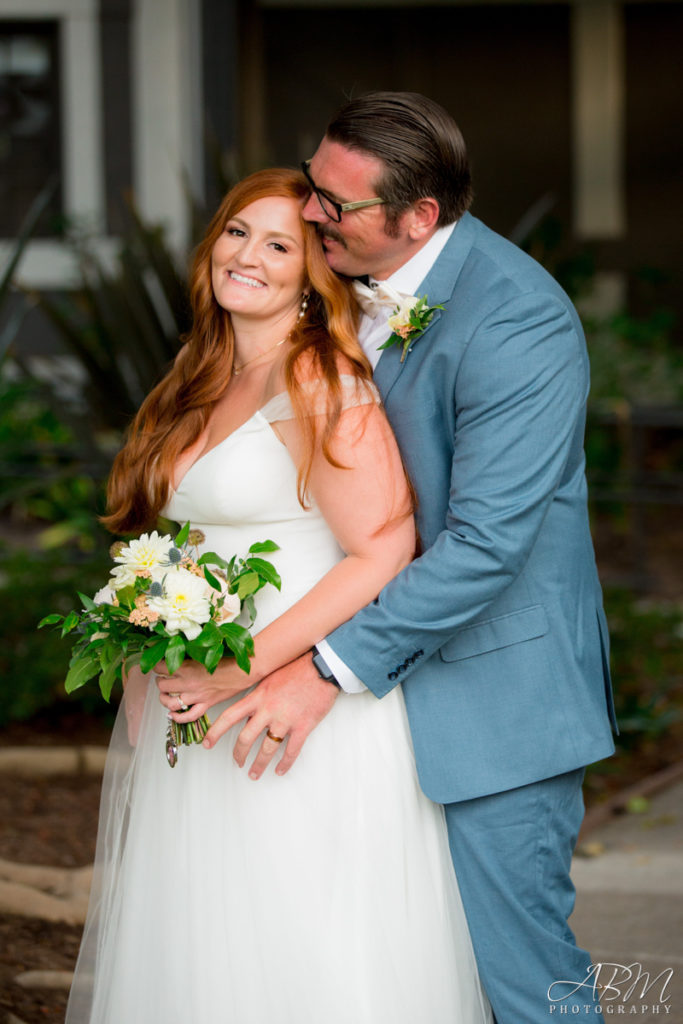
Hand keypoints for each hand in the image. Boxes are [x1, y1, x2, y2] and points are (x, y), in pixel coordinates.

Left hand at [156, 657, 253, 722]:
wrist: (245, 668)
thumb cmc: (229, 657)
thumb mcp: (205, 651)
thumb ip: (189, 653)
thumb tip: (178, 651)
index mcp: (188, 666)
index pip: (161, 667)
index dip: (156, 666)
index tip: (157, 664)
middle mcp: (189, 682)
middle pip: (162, 686)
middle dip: (159, 682)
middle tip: (162, 678)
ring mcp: (197, 695)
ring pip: (170, 703)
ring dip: (164, 699)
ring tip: (164, 695)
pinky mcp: (206, 704)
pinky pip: (188, 716)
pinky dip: (178, 718)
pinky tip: (173, 715)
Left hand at [202, 652, 338, 778]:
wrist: (321, 667)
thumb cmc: (295, 668)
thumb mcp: (268, 678)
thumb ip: (256, 694)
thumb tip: (244, 707)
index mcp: (258, 697)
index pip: (229, 717)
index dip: (215, 732)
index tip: (206, 743)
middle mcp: (268, 710)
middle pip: (245, 738)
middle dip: (238, 754)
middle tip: (237, 763)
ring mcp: (286, 719)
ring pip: (267, 749)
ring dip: (259, 764)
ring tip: (255, 773)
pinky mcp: (303, 726)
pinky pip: (292, 750)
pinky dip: (285, 763)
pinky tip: (280, 770)